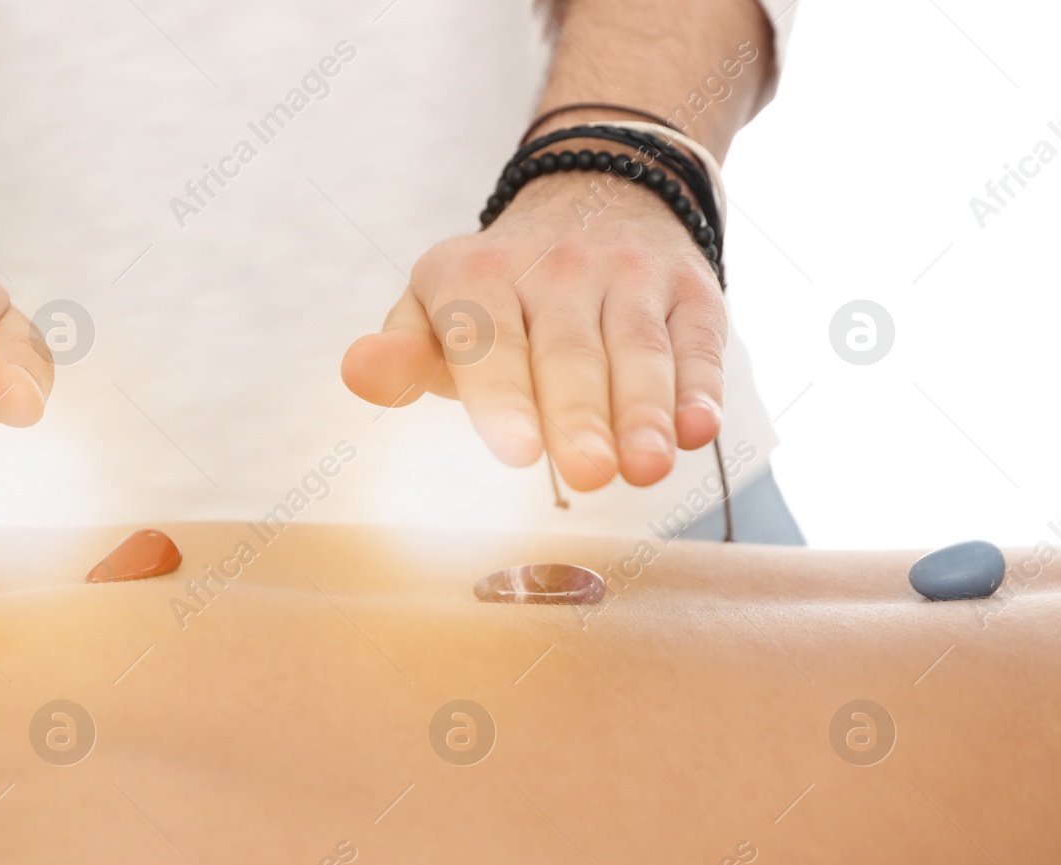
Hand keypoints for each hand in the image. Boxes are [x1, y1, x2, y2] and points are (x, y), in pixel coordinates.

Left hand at [341, 160, 726, 491]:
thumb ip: (402, 352)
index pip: (488, 341)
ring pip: (637, 349)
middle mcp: (556, 269)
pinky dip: (701, 386)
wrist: (595, 196)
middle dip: (577, 414)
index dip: (501, 395)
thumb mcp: (435, 307)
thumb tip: (359, 372)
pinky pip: (698, 342)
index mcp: (476, 277)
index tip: (512, 451)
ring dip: (644, 411)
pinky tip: (699, 430)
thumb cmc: (496, 295)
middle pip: (568, 352)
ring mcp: (629, 276)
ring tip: (646, 468)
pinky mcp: (690, 291)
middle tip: (586, 473)